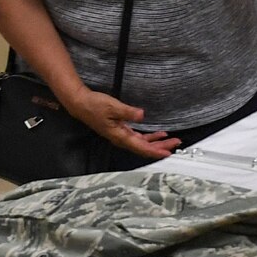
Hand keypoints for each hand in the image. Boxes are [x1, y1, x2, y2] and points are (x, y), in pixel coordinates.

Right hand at [64, 87, 180, 159]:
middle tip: (176, 144)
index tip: (168, 152)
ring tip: (170, 140)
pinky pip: (138, 137)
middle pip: (145, 147)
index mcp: (120, 136)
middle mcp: (121, 139)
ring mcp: (121, 135)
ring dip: (157, 142)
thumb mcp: (113, 106)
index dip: (156, 151)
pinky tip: (157, 134)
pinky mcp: (120, 130)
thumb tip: (142, 115)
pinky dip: (149, 137)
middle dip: (161, 147)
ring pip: (142, 143)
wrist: (81, 104)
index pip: (142, 147)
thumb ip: (128, 112)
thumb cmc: (94, 106)